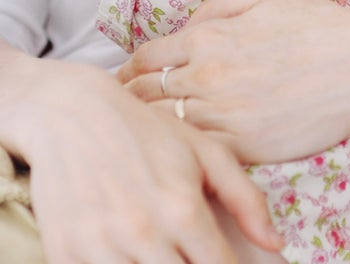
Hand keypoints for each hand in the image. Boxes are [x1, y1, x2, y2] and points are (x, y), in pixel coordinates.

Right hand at [20, 60, 282, 262]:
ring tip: (162, 250)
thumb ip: (245, 198)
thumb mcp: (204, 151)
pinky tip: (128, 253)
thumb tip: (275, 244)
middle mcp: (143, 233)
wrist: (70, 111)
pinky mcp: (64, 253)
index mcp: (183, 209)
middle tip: (191, 253)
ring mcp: (100, 247)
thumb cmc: (145, 131)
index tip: (228, 263)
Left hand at [118, 0, 349, 163]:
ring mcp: (225, 114)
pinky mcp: (245, 146)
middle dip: (129, 100)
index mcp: (209, 37)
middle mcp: (208, 75)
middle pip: (145, 94)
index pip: (146, 58)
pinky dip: (183, 150)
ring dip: (150, 128)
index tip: (126, 80)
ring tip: (144, 133)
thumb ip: (216, 7)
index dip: (129, 70)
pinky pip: (197, 152)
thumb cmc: (318, 25)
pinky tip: (182, 149)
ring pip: (165, 127)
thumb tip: (185, 24)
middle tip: (123, 110)